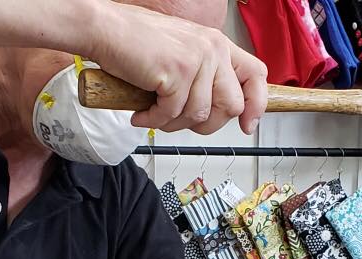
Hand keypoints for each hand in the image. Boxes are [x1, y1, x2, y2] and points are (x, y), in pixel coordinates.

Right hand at [93, 2, 267, 134]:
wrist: (105, 30)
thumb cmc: (137, 46)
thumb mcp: (182, 58)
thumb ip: (204, 80)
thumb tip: (216, 114)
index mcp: (218, 45)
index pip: (255, 75)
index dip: (256, 104)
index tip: (247, 125)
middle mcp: (213, 49)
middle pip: (231, 107)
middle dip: (205, 124)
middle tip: (179, 120)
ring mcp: (197, 60)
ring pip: (200, 116)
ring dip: (173, 124)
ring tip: (154, 112)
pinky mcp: (178, 72)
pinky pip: (173, 114)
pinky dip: (154, 120)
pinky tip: (141, 112)